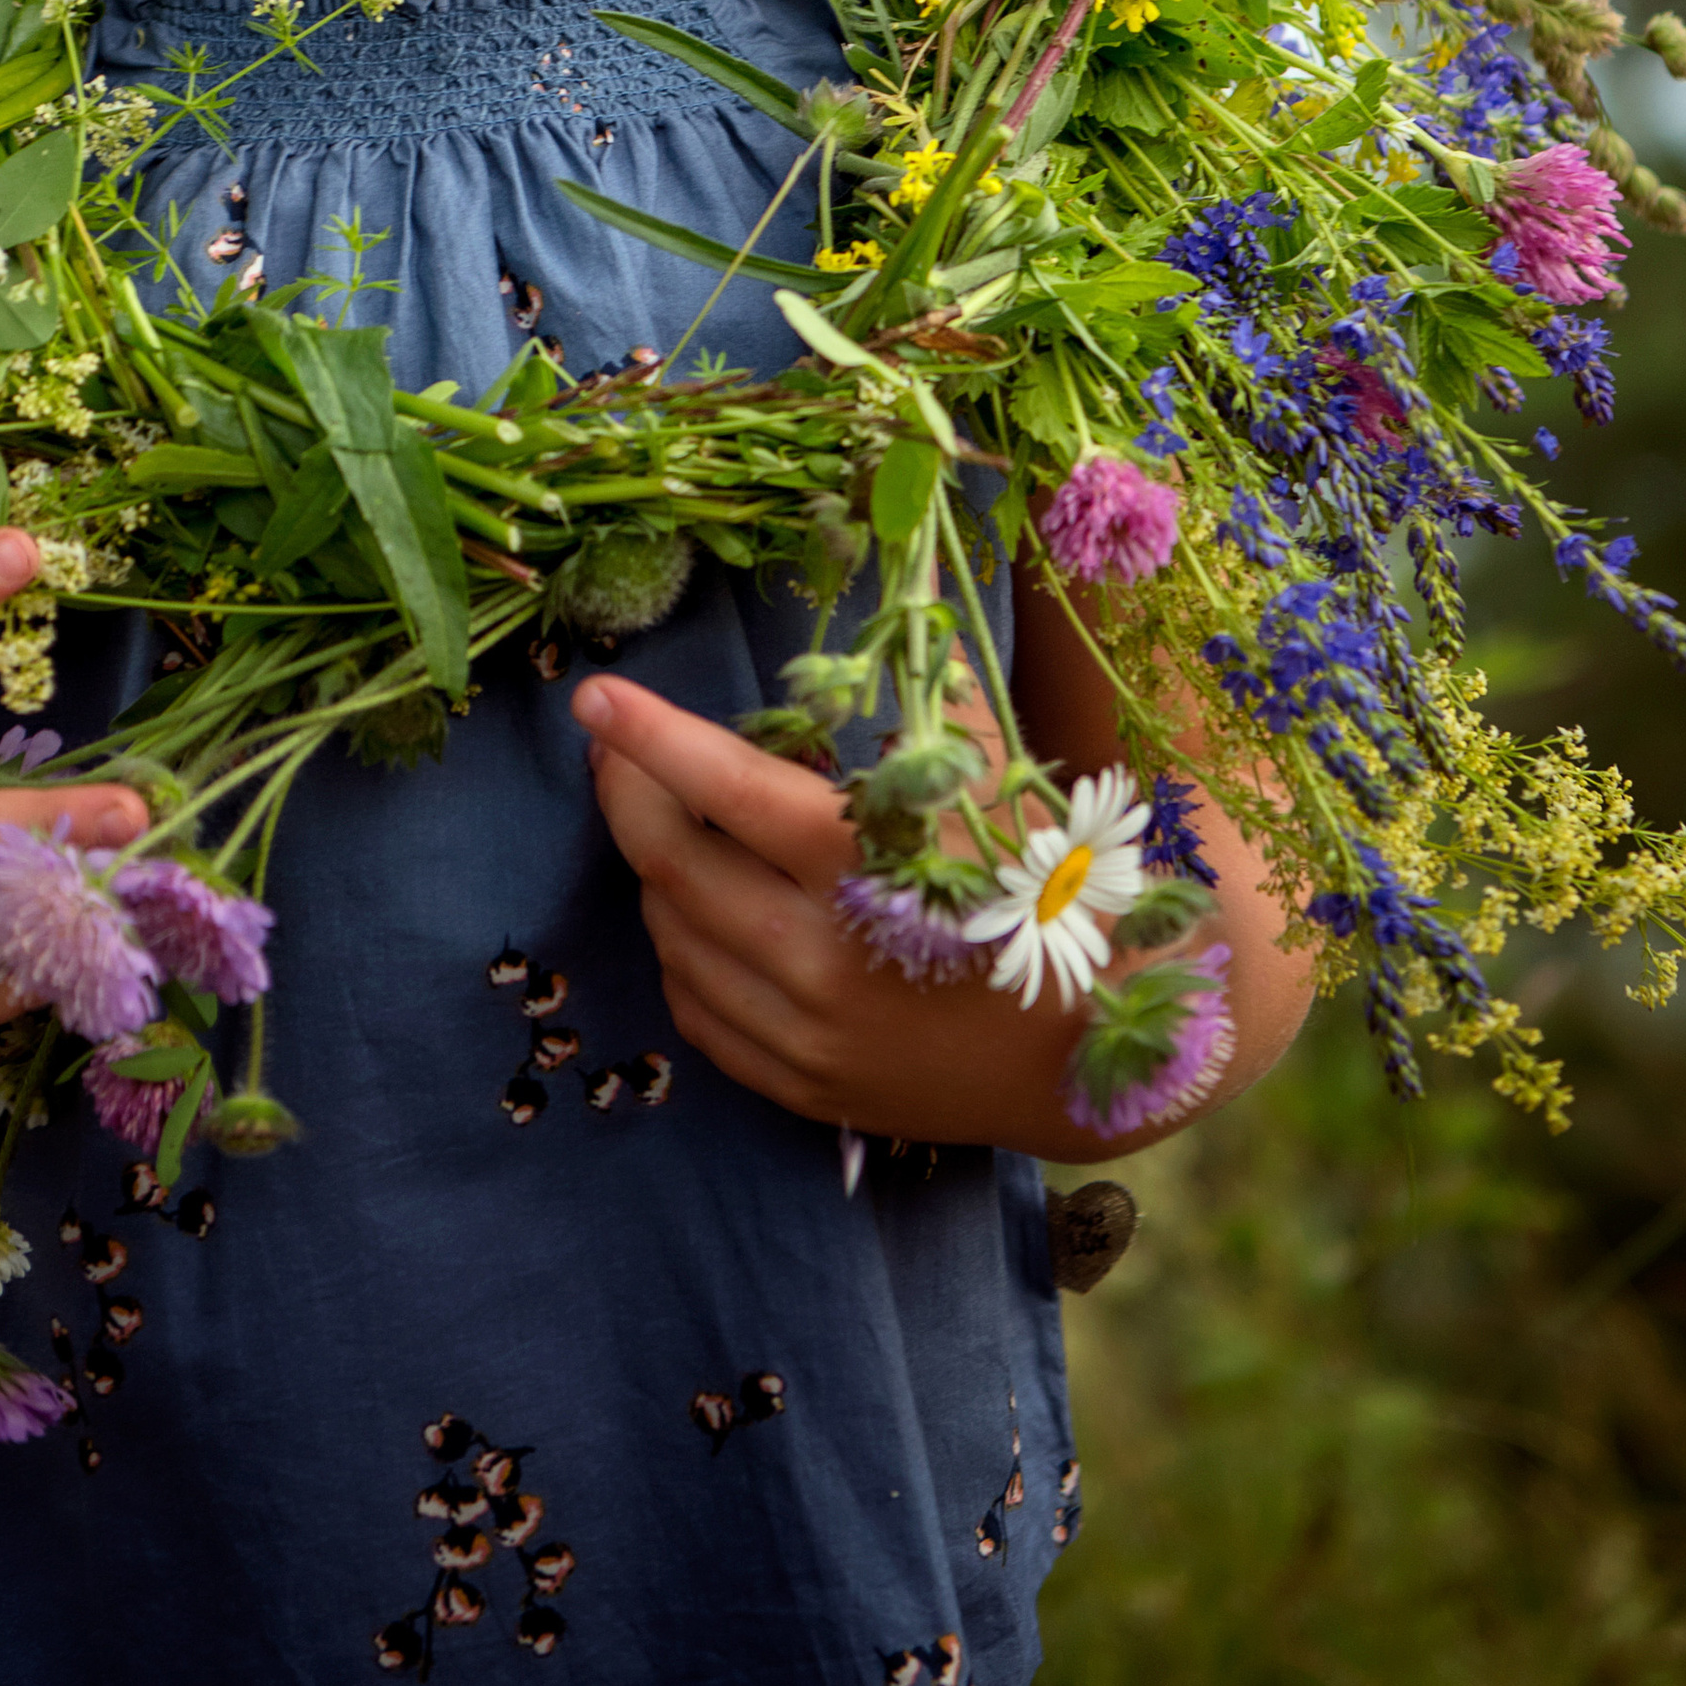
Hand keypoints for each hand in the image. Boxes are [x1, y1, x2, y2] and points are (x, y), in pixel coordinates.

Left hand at [574, 672, 1100, 1161]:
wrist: (1091, 1049)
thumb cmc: (1042, 889)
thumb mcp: (990, 778)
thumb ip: (922, 694)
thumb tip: (897, 600)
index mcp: (864, 863)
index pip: (725, 786)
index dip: (649, 736)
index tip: (593, 698)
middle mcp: (819, 953)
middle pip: (670, 863)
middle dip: (624, 793)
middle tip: (611, 751)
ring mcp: (804, 1031)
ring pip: (673, 936)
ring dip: (660, 872)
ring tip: (685, 830)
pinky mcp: (800, 1085)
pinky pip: (697, 1009)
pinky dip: (686, 950)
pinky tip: (713, 915)